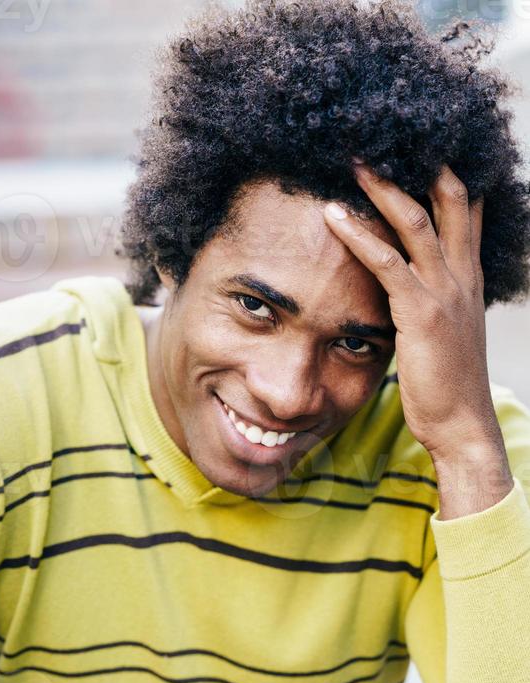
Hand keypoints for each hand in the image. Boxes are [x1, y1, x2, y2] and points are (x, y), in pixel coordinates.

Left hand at [323, 161, 494, 458]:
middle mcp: (462, 275)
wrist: (462, 425)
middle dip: (416, 164)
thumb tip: (400, 290)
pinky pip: (388, 263)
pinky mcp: (422, 313)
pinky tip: (333, 217)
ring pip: (416, 220)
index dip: (445, 172)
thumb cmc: (445, 385)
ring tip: (350, 162)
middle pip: (448, 198)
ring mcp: (445, 291)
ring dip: (381, 187)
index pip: (465, 209)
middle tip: (380, 139)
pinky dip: (359, 236)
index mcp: (468, 278)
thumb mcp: (442, 333)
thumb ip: (427, 302)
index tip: (416, 147)